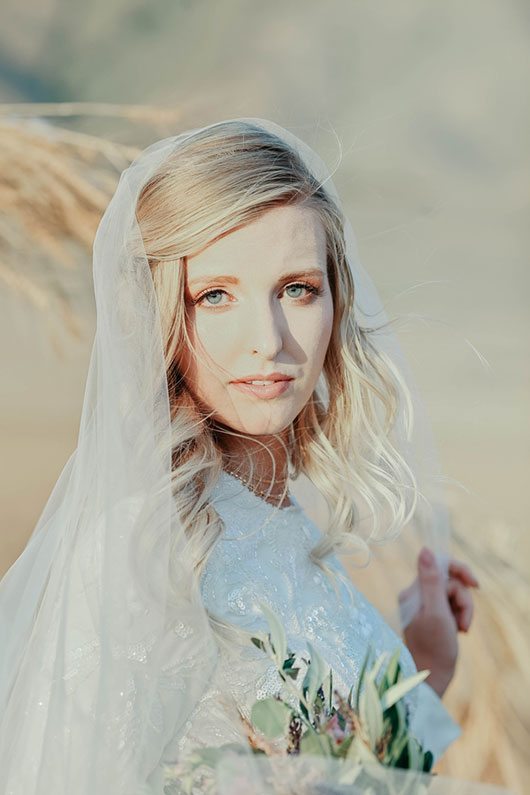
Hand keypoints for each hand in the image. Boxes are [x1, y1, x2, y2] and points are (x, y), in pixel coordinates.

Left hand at [399, 547, 478, 697]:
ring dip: (463, 610)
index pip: (439, 565)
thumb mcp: (436, 612)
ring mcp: (425, 605)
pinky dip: (460, 616)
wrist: (431, 677)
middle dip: (463, 599)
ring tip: (461, 629)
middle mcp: (416, 595)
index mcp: (413, 591)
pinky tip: (458, 631)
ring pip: (454, 594)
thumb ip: (431, 581)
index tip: (475, 585)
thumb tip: (425, 550)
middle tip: (463, 621)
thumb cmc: (434, 648)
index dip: (460, 571)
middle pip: (450, 581)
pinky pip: (452, 605)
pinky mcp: (433, 615)